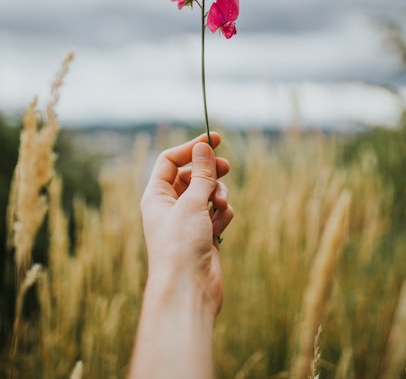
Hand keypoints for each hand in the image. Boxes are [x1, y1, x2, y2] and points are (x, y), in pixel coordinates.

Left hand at [140, 131, 233, 316]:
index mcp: (156, 196)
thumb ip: (201, 173)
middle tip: (225, 167)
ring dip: (218, 195)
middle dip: (209, 171)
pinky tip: (220, 226)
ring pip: (207, 193)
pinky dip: (222, 215)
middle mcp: (170, 206)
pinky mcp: (204, 235)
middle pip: (191, 175)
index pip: (170, 161)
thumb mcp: (192, 202)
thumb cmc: (181, 245)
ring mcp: (187, 221)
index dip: (191, 148)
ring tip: (221, 205)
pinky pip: (217, 213)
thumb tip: (204, 147)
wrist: (188, 290)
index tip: (215, 139)